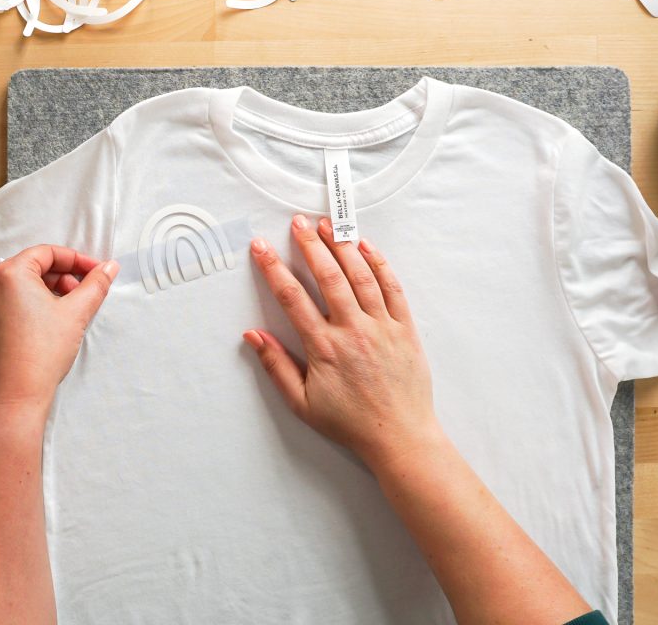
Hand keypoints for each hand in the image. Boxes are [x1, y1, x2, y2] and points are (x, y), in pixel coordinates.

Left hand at [0, 245, 117, 418]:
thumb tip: (109, 267)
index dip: (75, 260)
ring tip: (57, 316)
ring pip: (11, 292)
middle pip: (28, 270)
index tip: (93, 273)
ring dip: (36, 296)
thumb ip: (95, 284)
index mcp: (10, 274)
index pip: (47, 253)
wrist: (15, 398)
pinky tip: (32, 332)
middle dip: (57, 280)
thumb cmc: (44, 353)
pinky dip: (15, 315)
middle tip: (78, 297)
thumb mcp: (77, 313)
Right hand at [244, 214, 437, 466]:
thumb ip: (276, 366)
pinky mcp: (405, 328)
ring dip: (343, 246)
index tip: (261, 247)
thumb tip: (253, 336)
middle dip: (310, 245)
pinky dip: (379, 263)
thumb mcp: (302, 403)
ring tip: (328, 225)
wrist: (399, 436)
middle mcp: (353, 331)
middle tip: (297, 222)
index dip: (273, 268)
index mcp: (324, 348)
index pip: (293, 298)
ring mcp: (382, 327)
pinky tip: (366, 246)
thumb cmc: (349, 422)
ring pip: (361, 276)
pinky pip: (393, 288)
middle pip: (329, 276)